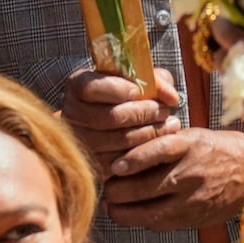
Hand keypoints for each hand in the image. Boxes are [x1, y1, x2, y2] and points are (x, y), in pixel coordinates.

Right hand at [61, 66, 181, 165]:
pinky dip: (142, 152)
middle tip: (164, 111)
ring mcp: (79, 141)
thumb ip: (157, 82)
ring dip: (147, 132)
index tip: (139, 91)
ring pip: (115, 140)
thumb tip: (172, 98)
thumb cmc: (131, 94)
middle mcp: (72, 113)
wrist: (116, 121)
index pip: (92, 88)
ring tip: (168, 125)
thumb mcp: (142, 79)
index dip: (118, 89)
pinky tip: (158, 142)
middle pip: (108, 117)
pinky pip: (118, 161)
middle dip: (142, 114)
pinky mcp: (91, 163)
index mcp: (78, 85)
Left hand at [103, 125, 243, 229]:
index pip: (157, 151)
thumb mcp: (191, 136)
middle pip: (146, 187)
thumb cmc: (213, 148)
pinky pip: (162, 223)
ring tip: (113, 207)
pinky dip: (144, 220)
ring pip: (150, 212)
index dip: (133, 160)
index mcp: (190, 145)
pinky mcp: (195, 217)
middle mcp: (191, 172)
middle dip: (118, 191)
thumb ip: (161, 144)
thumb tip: (123, 154)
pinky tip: (135, 215)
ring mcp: (193, 199)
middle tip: (107, 189)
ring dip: (124, 212)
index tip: (114, 166)